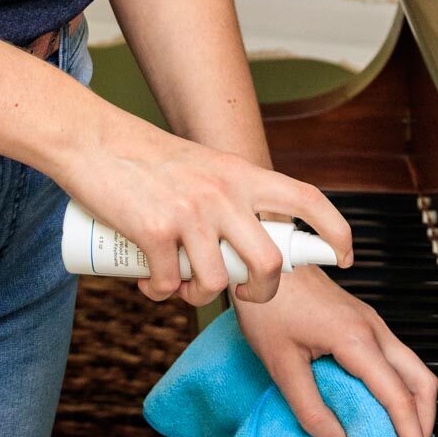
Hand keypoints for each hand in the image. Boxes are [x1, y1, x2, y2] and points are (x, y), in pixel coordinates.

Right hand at [55, 109, 353, 304]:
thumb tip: (241, 249)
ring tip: (179, 285)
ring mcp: (190, 212)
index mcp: (241, 172)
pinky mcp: (155, 231)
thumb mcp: (204, 167)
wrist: (91, 139)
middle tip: (242, 294)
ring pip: (216, 283)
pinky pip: (168, 285)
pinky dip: (158, 293)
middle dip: (261, 293)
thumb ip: (228, 197)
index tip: (346, 257)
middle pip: (270, 261)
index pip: (306, 199)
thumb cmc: (144, 157)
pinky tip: (148, 282)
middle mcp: (223, 191)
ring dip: (198, 297)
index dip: (335, 230)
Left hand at [231, 265, 437, 436]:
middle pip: (422, 381)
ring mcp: (370, 322)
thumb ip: (311, 410)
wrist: (263, 259)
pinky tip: (383, 405)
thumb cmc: (268, 303)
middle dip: (425, 423)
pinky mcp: (362, 319)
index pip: (398, 398)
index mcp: (356, 340)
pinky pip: (395, 357)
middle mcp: (372, 328)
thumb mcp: (281, 365)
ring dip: (414, 404)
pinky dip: (400, 387)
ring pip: (412, 367)